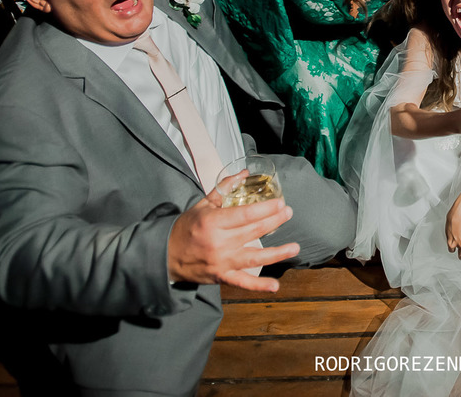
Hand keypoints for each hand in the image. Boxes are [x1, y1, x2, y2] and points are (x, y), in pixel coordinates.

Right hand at [167, 193, 298, 291]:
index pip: (245, 214)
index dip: (266, 209)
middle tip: (289, 212)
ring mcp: (221, 262)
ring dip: (277, 252)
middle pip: (254, 231)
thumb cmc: (185, 228)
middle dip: (275, 221)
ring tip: (295, 247)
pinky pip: (242, 282)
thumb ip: (224, 189)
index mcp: (213, 222)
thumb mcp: (202, 204)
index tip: (280, 202)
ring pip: (254, 257)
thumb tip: (243, 173)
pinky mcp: (221, 276)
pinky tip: (275, 286)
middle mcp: (219, 243)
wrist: (165, 255)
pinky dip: (259, 286)